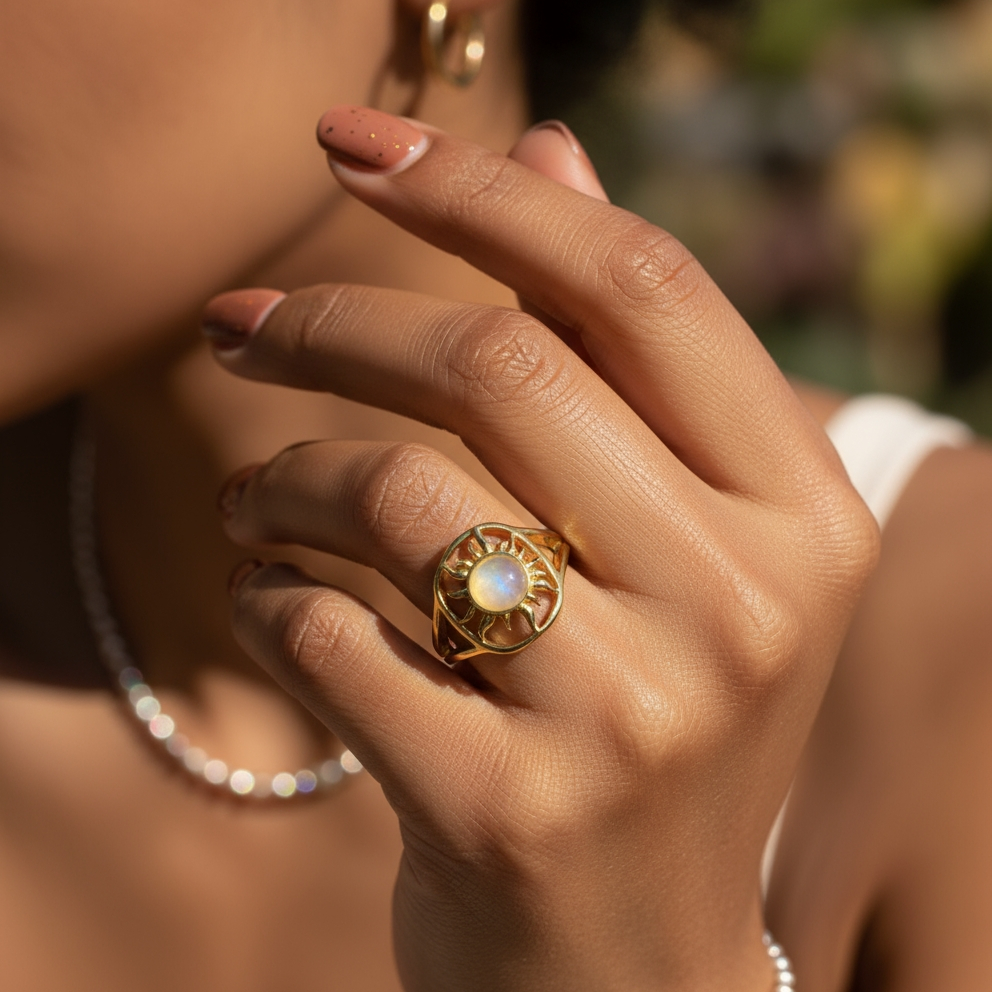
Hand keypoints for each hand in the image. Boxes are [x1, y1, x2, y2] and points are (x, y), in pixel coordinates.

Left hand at [203, 108, 878, 991]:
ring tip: (254, 499)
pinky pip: (331, 637)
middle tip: (237, 325)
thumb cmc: (646, 718)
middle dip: (334, 321)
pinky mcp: (510, 815)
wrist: (632, 967)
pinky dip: (269, 598)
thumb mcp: (675, 535)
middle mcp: (748, 608)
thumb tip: (550, 145)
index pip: (641, 287)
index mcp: (804, 514)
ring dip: (283, 477)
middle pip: (501, 369)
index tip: (352, 144)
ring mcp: (636, 719)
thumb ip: (619, 344)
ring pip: (397, 498)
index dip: (487, 191)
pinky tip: (273, 603)